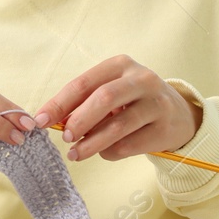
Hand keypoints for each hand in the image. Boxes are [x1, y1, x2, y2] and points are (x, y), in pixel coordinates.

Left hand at [32, 55, 201, 162]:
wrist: (178, 115)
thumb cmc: (132, 102)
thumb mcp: (110, 92)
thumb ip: (83, 102)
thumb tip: (49, 120)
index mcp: (120, 65)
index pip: (83, 83)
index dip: (59, 103)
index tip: (40, 120)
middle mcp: (141, 79)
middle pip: (104, 98)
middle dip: (79, 120)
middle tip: (65, 138)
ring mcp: (157, 103)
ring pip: (118, 125)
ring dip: (92, 143)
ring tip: (75, 153)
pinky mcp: (165, 128)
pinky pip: (130, 145)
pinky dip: (111, 152)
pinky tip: (103, 153)